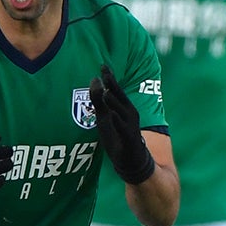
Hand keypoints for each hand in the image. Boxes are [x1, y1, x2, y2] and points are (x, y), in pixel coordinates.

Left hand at [88, 66, 153, 183]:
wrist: (132, 161)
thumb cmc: (117, 136)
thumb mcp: (105, 118)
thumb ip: (99, 101)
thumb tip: (94, 80)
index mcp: (124, 106)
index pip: (116, 89)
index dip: (110, 77)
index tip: (102, 65)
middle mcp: (130, 113)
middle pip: (120, 96)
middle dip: (113, 84)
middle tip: (104, 71)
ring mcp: (130, 125)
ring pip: (121, 111)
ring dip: (113, 101)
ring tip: (105, 91)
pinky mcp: (129, 138)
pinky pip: (123, 129)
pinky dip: (117, 122)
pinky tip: (111, 115)